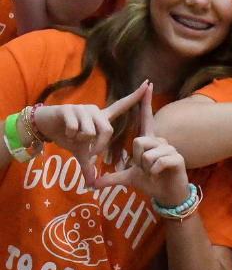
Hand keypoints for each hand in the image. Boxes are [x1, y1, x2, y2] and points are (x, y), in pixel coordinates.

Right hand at [34, 81, 149, 187]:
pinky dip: (70, 136)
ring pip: (89, 131)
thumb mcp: (80, 153)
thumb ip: (88, 166)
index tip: (148, 83)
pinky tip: (65, 130)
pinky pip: (76, 129)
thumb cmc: (66, 136)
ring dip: (79, 140)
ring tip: (72, 136)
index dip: (135, 96)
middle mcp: (95, 111)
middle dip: (98, 145)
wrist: (44, 127)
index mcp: (102, 118)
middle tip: (87, 149)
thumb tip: (91, 185)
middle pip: (108, 130)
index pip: (121, 106)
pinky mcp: (70, 109)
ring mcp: (83, 108)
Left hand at [94, 84, 191, 207]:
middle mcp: (161, 142)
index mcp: (150, 142)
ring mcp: (171, 149)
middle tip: (145, 169)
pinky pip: (156, 161)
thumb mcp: (129, 178)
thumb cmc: (152, 183)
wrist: (169, 195)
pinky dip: (153, 172)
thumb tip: (93, 184)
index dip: (145, 103)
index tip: (147, 85)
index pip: (146, 119)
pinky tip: (159, 175)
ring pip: (146, 153)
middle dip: (137, 160)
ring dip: (146, 168)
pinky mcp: (177, 158)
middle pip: (138, 141)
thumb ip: (112, 178)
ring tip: (153, 173)